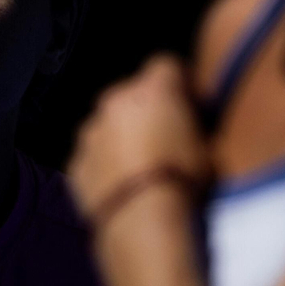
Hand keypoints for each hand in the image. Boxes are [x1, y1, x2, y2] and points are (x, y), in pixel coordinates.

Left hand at [69, 54, 210, 228]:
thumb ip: (194, 126)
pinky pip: (92, 155)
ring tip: (142, 168)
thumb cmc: (182, 182)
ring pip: (108, 124)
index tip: (188, 103)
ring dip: (122, 136)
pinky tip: (122, 186)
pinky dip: (104, 164)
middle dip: (146, 109)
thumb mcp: (208, 149)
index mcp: (153, 91)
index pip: (166, 65)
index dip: (179, 84)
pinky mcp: (76, 162)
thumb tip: (193, 125)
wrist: (142, 220)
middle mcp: (116, 102)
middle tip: (164, 139)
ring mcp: (91, 132)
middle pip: (131, 93)